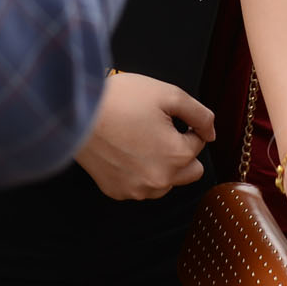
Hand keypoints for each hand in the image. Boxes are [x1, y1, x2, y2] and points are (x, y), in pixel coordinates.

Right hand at [74, 74, 215, 200]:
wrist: (75, 112)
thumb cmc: (121, 99)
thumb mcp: (169, 94)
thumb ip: (200, 114)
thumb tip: (211, 133)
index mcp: (176, 156)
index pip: (198, 143)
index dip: (185, 126)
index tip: (166, 116)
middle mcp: (159, 180)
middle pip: (190, 171)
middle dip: (182, 153)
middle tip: (160, 131)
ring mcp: (136, 190)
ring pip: (166, 183)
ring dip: (162, 167)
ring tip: (140, 141)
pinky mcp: (116, 191)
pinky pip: (140, 187)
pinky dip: (138, 173)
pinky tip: (125, 152)